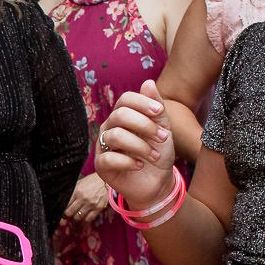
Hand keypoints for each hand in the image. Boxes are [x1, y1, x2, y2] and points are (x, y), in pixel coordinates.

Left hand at [63, 171, 107, 224]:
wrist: (106, 180)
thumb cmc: (92, 181)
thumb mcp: (79, 183)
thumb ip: (72, 192)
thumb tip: (65, 201)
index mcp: (77, 191)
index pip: (66, 204)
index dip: (62, 210)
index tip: (62, 213)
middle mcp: (83, 199)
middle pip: (70, 213)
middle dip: (67, 216)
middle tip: (67, 216)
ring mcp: (91, 204)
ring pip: (78, 217)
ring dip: (75, 218)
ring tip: (75, 217)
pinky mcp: (98, 208)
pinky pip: (89, 219)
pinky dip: (84, 222)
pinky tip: (82, 221)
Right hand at [94, 79, 177, 211]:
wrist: (157, 182)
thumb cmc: (157, 152)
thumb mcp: (162, 128)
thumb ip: (156, 106)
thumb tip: (147, 82)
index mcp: (122, 116)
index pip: (125, 99)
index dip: (142, 103)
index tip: (159, 112)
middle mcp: (109, 128)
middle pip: (120, 115)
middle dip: (145, 126)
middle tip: (162, 138)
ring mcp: (103, 146)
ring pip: (115, 136)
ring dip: (140, 146)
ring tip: (153, 155)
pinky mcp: (101, 165)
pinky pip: (109, 158)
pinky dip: (128, 161)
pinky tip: (140, 165)